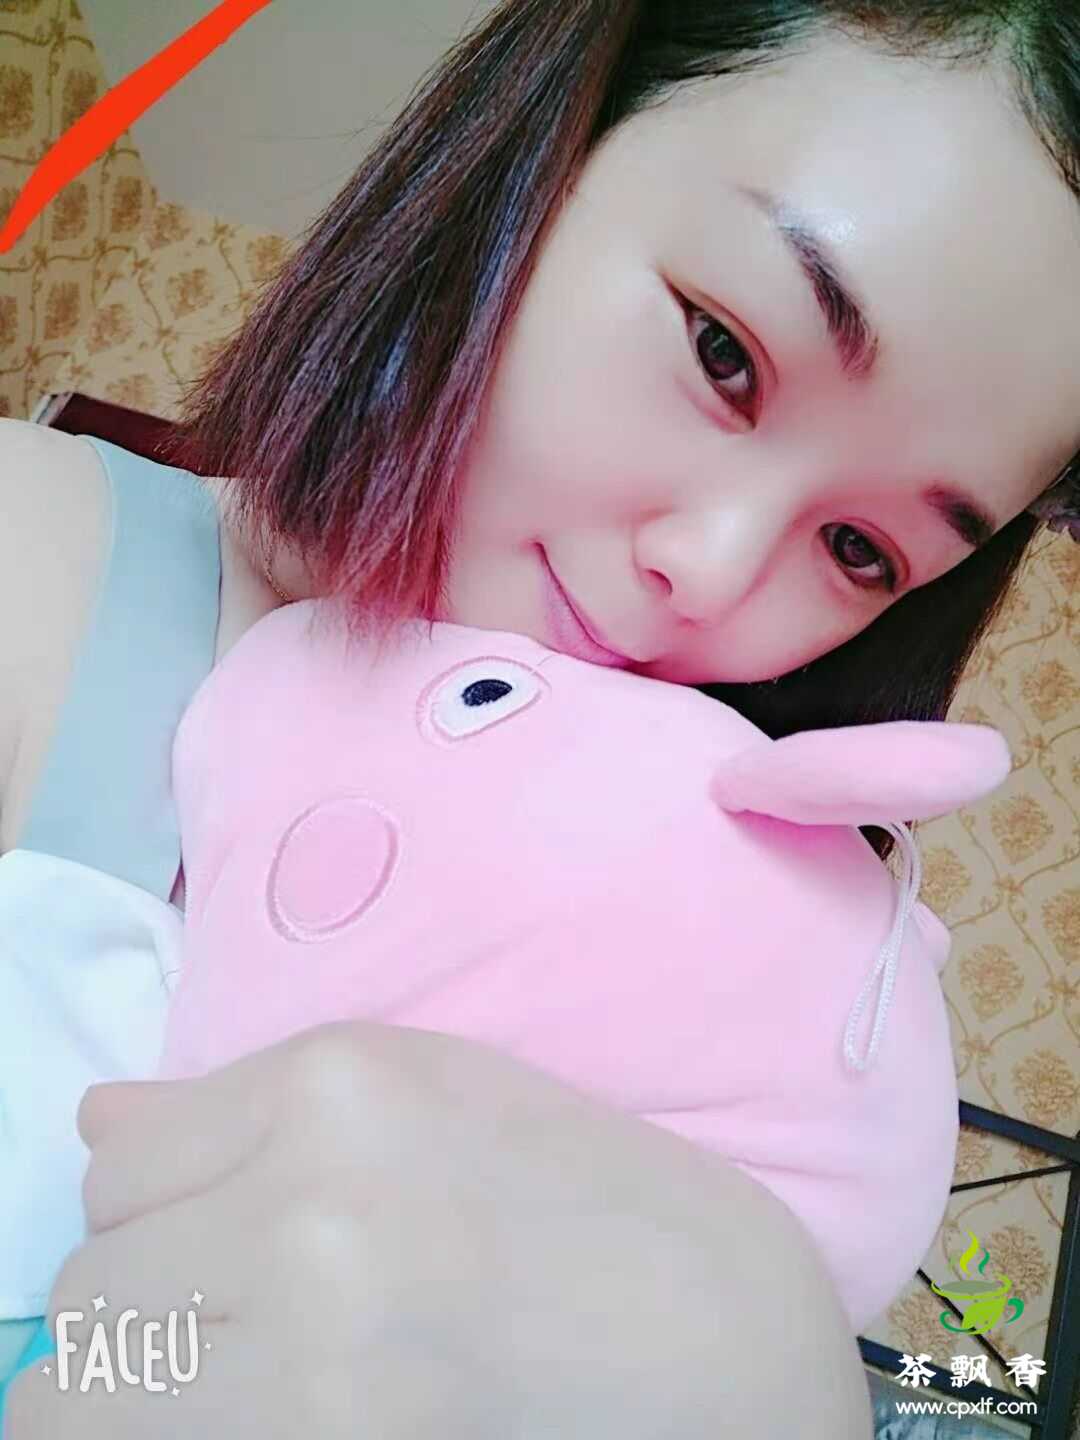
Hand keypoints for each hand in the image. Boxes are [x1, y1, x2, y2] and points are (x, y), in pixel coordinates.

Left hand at [6, 1021, 870, 1436]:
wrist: (736, 1347)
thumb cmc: (603, 1205)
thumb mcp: (445, 1094)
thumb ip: (258, 1103)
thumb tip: (98, 1125)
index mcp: (345, 1084)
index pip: (117, 1162)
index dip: (160, 1208)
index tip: (218, 1234)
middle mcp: (310, 1208)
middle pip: (93, 1287)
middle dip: (151, 1303)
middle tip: (250, 1319)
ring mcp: (312, 1355)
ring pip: (82, 1397)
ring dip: (145, 1392)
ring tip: (247, 1377)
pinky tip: (265, 1415)